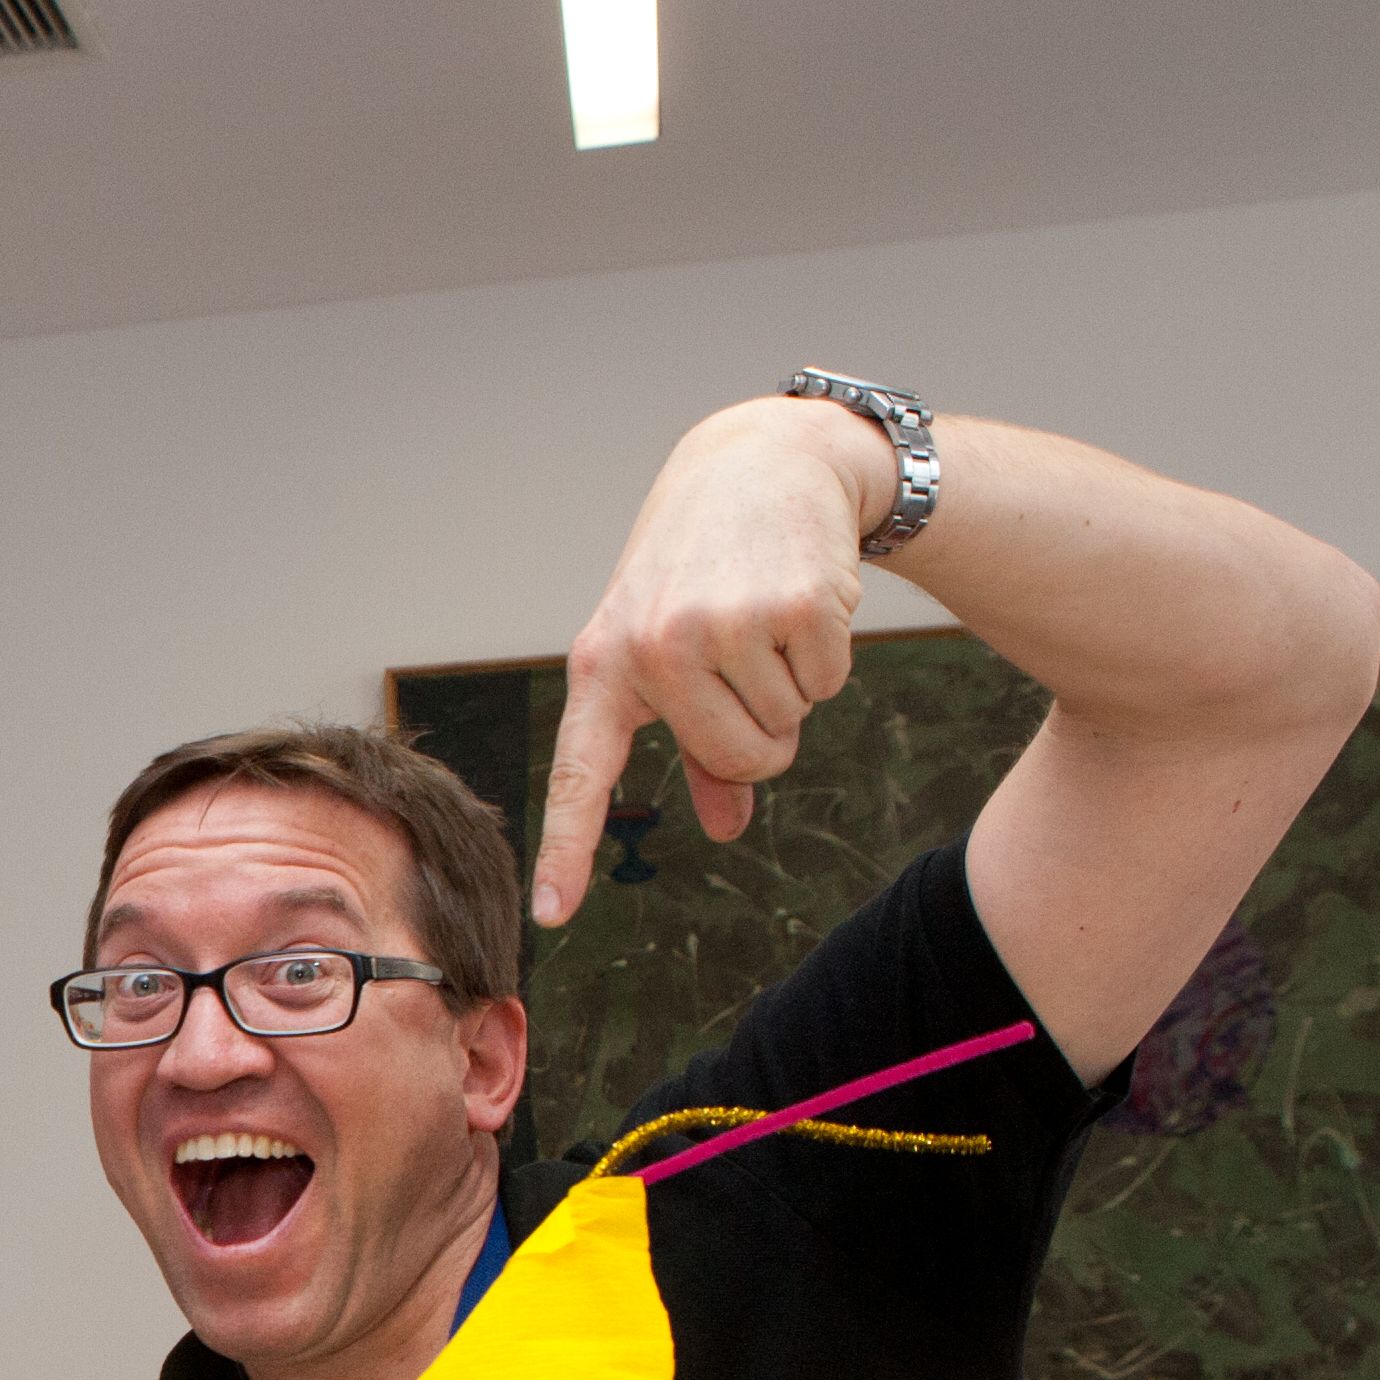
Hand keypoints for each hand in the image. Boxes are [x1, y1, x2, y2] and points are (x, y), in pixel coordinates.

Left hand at [530, 395, 895, 925]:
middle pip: (741, 760)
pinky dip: (829, 651)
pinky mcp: (792, 605)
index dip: (566, 849)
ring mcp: (722, 626)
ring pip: (788, 728)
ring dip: (794, 685)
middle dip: (763, 733)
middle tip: (749, 664)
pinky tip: (799, 597)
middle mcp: (654, 650)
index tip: (550, 916)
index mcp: (605, 666)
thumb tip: (727, 825)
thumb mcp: (667, 646)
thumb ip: (694, 741)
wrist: (759, 463)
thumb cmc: (701, 569)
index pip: (580, 774)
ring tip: (763, 615)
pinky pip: (829, 684)